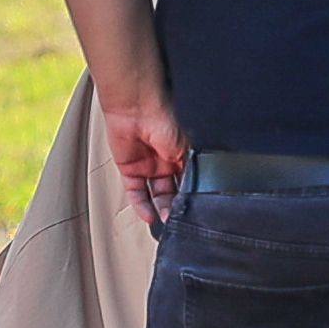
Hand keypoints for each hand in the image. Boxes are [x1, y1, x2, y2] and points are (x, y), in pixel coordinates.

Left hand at [94, 78, 188, 225]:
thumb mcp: (187, 148)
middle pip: (173, 192)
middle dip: (177, 207)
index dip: (193, 197)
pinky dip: (141, 206)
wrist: (137, 105)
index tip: (197, 213)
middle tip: (182, 221)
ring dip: (161, 209)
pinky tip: (150, 217)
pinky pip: (135, 192)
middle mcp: (167, 161)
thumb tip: (199, 193)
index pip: (190, 182)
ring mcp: (148, 165)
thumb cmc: (166, 116)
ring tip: (167, 222)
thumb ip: (192, 170)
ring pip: (155, 195)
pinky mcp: (129, 168)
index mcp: (184, 153)